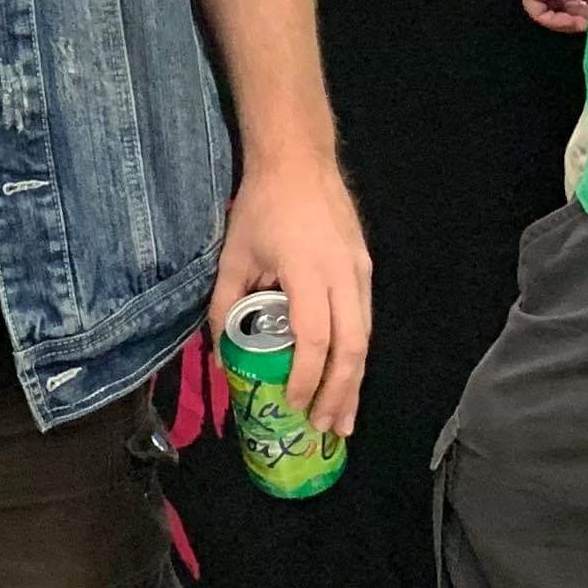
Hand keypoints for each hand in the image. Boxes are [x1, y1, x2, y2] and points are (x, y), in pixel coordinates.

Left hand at [216, 154, 374, 437]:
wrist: (299, 158)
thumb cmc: (262, 204)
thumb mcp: (233, 254)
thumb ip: (224, 305)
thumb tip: (221, 355)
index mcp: (308, 270)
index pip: (315, 337)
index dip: (307, 376)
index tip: (293, 402)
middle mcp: (342, 274)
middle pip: (352, 347)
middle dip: (340, 393)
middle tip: (326, 428)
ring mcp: (359, 270)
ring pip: (366, 337)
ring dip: (354, 381)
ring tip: (342, 418)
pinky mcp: (365, 267)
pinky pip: (365, 320)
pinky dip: (357, 355)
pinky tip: (347, 377)